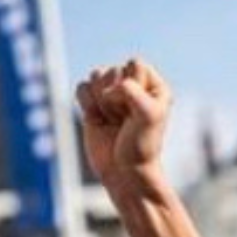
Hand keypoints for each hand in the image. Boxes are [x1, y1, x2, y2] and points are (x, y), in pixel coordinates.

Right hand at [76, 58, 172, 183]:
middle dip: (114, 97)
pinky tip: (98, 119)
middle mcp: (135, 86)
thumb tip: (108, 86)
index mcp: (154, 85)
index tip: (136, 112)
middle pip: (112, 70)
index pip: (134, 64)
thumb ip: (133, 91)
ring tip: (113, 121)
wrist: (124, 172)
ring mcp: (113, 93)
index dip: (130, 86)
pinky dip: (86, 103)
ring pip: (95, 75)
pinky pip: (81, 86)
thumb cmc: (141, 146)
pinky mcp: (94, 102)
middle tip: (124, 121)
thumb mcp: (148, 116)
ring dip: (100, 101)